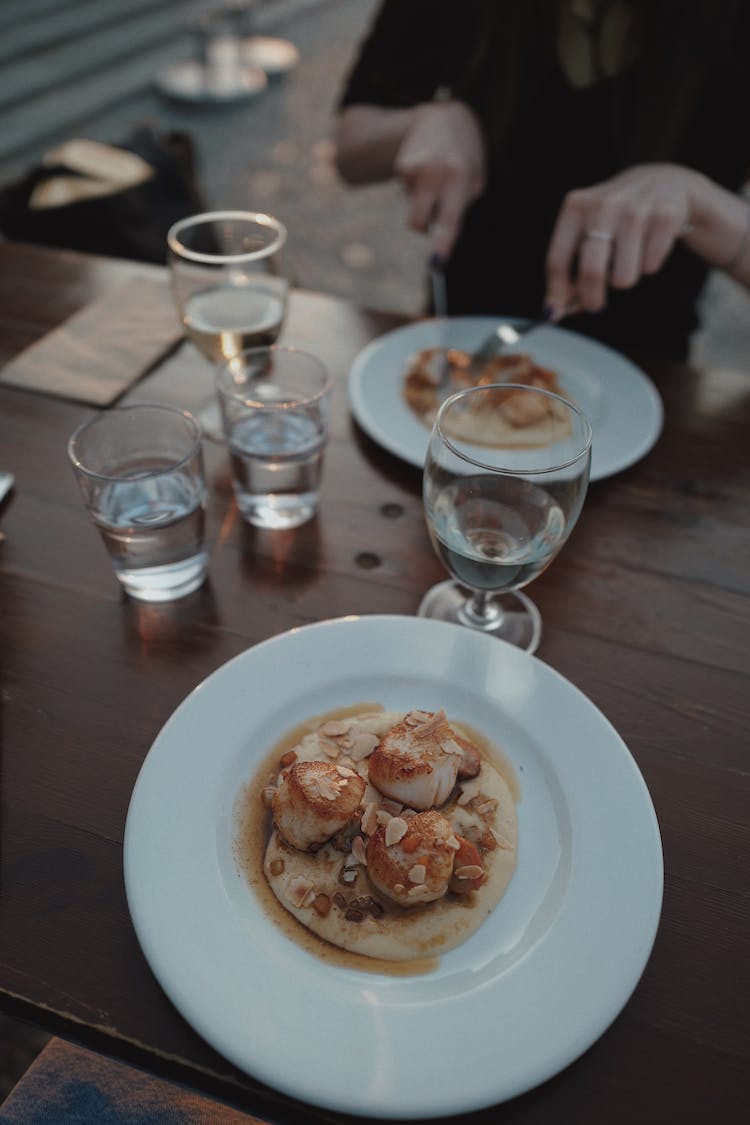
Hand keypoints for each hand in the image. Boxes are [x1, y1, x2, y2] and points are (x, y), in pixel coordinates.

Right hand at [394, 100, 486, 260]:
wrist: (443, 117)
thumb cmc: (466, 156)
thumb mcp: (474, 179)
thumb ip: (459, 207)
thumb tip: (436, 236)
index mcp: (460, 180)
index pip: (450, 220)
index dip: (443, 243)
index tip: (436, 263)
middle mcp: (434, 175)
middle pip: (417, 223)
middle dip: (422, 227)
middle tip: (433, 214)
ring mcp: (414, 170)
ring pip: (413, 209)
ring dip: (424, 202)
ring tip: (436, 176)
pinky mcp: (401, 167)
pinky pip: (409, 194)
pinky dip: (417, 188)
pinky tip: (426, 168)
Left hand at [544, 163, 699, 317]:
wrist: (664, 182)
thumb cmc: (615, 217)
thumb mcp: (587, 231)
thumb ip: (569, 268)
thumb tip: (555, 310)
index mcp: (576, 207)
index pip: (557, 260)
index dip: (556, 292)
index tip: (557, 312)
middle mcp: (604, 205)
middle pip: (591, 272)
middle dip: (592, 298)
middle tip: (595, 305)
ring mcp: (636, 210)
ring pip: (623, 277)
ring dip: (625, 278)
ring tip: (629, 258)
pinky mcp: (665, 217)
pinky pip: (650, 267)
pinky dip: (649, 265)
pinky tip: (649, 244)